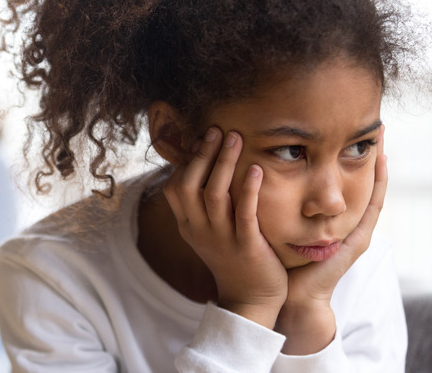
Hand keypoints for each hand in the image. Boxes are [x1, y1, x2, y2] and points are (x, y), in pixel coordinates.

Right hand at [163, 128, 287, 328]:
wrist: (251, 300)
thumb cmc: (233, 259)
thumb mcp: (208, 233)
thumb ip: (203, 206)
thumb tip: (203, 168)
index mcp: (188, 226)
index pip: (174, 187)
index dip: (186, 161)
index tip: (202, 141)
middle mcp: (200, 231)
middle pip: (189, 186)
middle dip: (202, 155)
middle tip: (217, 130)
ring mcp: (222, 239)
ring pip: (214, 195)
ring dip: (223, 163)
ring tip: (235, 137)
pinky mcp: (247, 247)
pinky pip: (245, 213)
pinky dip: (249, 189)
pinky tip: (257, 169)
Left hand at [277, 126, 387, 353]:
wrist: (284, 297)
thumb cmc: (273, 260)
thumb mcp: (270, 221)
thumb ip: (265, 199)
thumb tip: (245, 167)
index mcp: (322, 218)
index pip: (335, 181)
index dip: (339, 156)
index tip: (339, 128)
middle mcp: (341, 223)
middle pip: (356, 183)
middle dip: (361, 155)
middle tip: (370, 125)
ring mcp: (351, 232)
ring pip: (371, 191)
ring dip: (377, 164)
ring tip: (381, 136)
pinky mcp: (355, 243)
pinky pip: (373, 209)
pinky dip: (380, 185)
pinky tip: (382, 164)